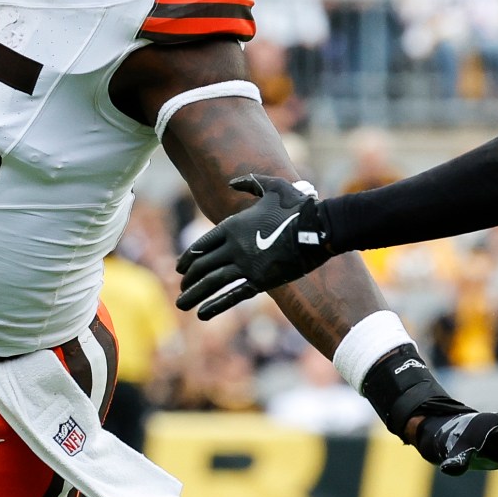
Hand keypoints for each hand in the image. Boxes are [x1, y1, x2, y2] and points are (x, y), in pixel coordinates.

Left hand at [174, 175, 332, 318]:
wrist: (318, 228)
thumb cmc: (297, 206)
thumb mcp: (272, 185)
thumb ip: (250, 182)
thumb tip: (232, 182)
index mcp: (233, 226)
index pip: (201, 246)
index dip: (188, 259)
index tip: (179, 268)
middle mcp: (234, 247)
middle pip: (203, 267)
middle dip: (188, 279)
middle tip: (181, 287)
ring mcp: (247, 266)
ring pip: (212, 283)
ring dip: (194, 295)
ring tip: (182, 304)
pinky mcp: (261, 281)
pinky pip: (233, 296)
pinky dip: (216, 305)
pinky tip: (202, 314)